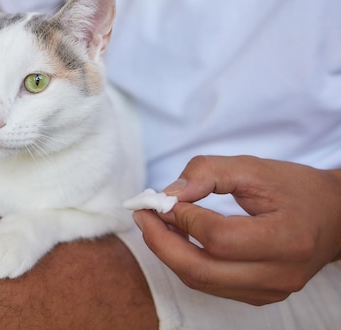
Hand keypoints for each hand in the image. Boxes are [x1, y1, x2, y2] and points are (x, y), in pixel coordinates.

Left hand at [133, 155, 340, 304]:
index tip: (165, 198)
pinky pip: (210, 284)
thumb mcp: (253, 168)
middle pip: (201, 270)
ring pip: (200, 281)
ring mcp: (269, 291)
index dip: (184, 218)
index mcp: (286, 238)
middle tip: (143, 214)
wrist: (333, 218)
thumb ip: (208, 173)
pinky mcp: (259, 296)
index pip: (220, 238)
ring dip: (168, 252)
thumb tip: (168, 194)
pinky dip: (185, 261)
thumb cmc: (295, 189)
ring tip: (154, 223)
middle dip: (161, 241)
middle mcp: (279, 274)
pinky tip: (176, 238)